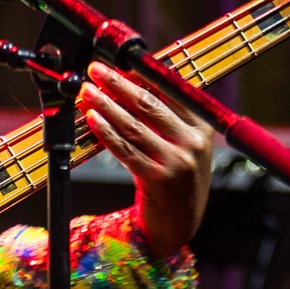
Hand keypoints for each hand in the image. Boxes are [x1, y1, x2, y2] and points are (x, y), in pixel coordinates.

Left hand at [77, 62, 214, 258]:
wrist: (180, 225)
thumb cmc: (177, 180)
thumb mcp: (185, 146)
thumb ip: (169, 118)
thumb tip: (134, 83)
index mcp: (202, 127)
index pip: (169, 92)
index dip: (140, 75)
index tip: (118, 63)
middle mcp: (192, 143)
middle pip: (149, 105)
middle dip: (118, 84)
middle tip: (96, 70)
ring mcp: (175, 162)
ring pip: (133, 126)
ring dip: (106, 105)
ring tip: (87, 91)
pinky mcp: (156, 180)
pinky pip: (125, 150)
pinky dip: (106, 132)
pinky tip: (92, 119)